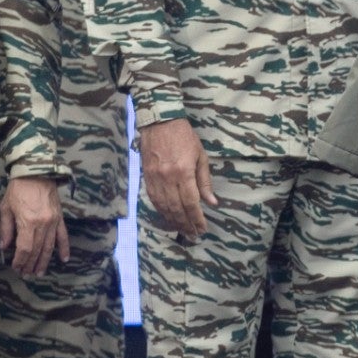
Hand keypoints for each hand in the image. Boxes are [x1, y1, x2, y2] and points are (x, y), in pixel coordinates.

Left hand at [0, 177, 68, 276]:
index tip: (16, 267)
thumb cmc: (18, 189)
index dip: (20, 260)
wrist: (36, 172)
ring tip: (39, 272)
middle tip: (26, 274)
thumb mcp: (6, 207)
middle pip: (37, 250)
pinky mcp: (59, 218)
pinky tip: (64, 259)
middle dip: (31, 264)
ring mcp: (53, 221)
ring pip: (50, 246)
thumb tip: (3, 246)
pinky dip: (64, 248)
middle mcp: (43, 224)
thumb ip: (6, 228)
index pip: (25, 248)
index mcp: (28, 222)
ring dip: (45, 261)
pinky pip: (63, 236)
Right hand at [139, 117, 216, 237]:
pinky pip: (153, 199)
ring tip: (182, 230)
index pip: (191, 203)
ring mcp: (155, 178)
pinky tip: (168, 217)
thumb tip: (211, 202)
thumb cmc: (184, 137)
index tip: (202, 229)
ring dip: (173, 221)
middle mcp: (168, 178)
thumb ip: (204, 181)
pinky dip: (161, 211)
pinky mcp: (146, 177)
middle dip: (186, 224)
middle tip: (193, 235)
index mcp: (184, 172)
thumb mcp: (201, 156)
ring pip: (164, 207)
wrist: (160, 122)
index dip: (197, 218)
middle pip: (177, 209)